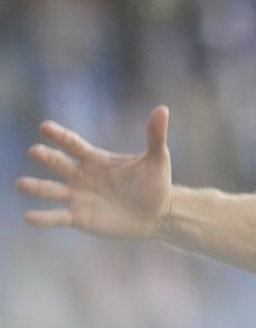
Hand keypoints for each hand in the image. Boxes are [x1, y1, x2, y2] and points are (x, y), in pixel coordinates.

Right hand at [18, 105, 173, 238]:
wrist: (158, 214)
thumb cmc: (156, 183)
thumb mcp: (157, 158)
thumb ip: (155, 135)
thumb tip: (162, 109)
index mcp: (97, 159)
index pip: (74, 145)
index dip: (61, 136)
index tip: (45, 126)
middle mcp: (82, 176)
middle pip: (60, 164)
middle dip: (47, 157)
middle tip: (34, 151)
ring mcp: (78, 197)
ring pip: (51, 191)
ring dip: (37, 187)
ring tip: (21, 183)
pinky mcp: (79, 218)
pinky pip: (57, 217)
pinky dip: (43, 217)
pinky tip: (29, 216)